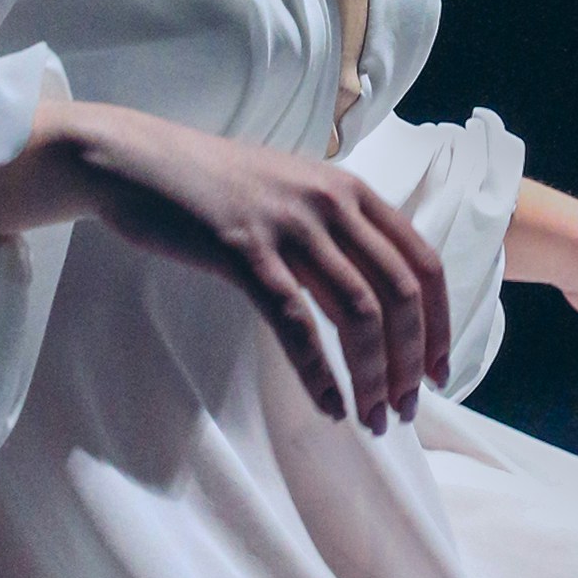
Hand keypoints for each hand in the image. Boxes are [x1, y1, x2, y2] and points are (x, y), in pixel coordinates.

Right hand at [0, 100, 449, 433]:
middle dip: (412, 361)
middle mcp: (330, 203)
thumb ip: (334, 231)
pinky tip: (330, 405)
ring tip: (373, 418)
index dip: (441, 323)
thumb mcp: (290, 192)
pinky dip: (319, 372)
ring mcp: (288, 226)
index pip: (422, 262)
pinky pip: (296, 323)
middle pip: (400, 294)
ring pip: (358, 312)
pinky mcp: (243, 252)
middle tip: (406, 408)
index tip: (441, 371)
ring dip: (374, 375)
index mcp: (349, 189)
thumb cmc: (211, 184)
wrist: (136, 160)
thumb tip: (371, 298)